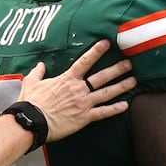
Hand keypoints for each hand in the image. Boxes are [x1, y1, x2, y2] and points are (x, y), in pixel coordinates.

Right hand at [18, 40, 135, 140]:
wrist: (32, 121)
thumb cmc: (31, 103)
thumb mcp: (31, 83)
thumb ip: (37, 72)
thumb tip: (40, 65)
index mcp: (67, 79)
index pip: (85, 61)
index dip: (97, 51)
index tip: (107, 43)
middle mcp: (79, 89)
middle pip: (102, 76)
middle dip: (117, 69)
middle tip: (130, 63)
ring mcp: (84, 103)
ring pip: (107, 93)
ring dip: (121, 86)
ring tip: (134, 81)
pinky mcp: (85, 117)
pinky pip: (103, 112)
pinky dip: (115, 109)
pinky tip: (126, 105)